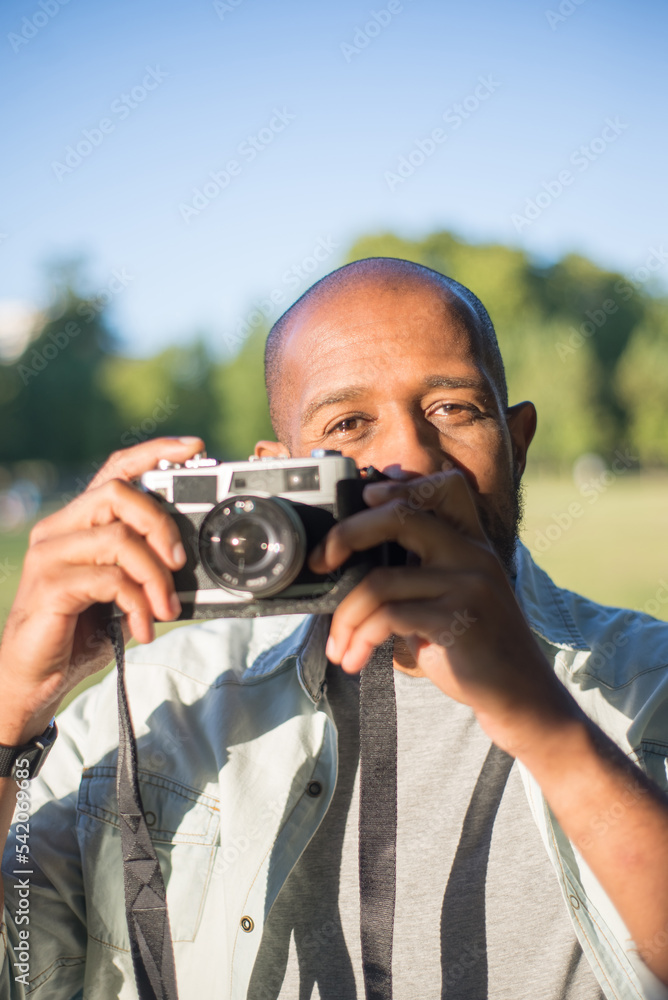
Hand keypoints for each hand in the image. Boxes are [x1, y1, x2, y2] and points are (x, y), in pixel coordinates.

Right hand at [0, 437, 203, 742]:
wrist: (35, 680)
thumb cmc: (79, 632)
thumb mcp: (122, 593)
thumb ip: (146, 568)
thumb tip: (190, 560)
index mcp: (79, 523)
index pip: (115, 470)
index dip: (154, 452)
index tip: (194, 447)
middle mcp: (59, 529)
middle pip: (119, 493)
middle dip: (162, 523)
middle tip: (182, 562)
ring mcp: (50, 555)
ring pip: (119, 538)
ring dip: (156, 576)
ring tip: (166, 609)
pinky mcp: (49, 585)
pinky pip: (110, 579)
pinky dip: (138, 604)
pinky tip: (144, 628)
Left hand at [309, 469, 579, 755]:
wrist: (520, 696)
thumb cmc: (474, 648)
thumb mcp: (450, 599)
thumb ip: (416, 575)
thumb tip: (352, 562)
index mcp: (471, 543)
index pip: (440, 489)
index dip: (396, 486)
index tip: (363, 499)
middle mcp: (472, 554)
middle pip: (400, 517)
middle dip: (347, 535)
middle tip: (321, 562)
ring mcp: (468, 585)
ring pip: (380, 582)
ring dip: (346, 617)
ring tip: (339, 645)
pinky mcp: (459, 619)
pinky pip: (389, 618)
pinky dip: (361, 638)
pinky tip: (355, 658)